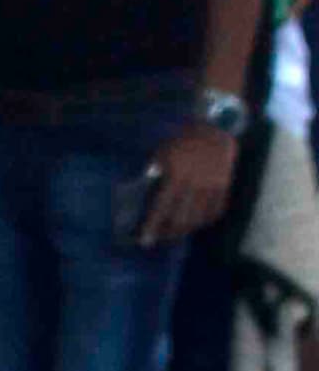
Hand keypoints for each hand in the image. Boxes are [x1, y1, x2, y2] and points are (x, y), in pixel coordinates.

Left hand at [138, 122, 238, 246]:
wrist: (215, 129)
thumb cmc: (182, 140)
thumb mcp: (161, 154)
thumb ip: (154, 174)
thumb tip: (145, 194)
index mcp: (176, 175)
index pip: (161, 208)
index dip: (152, 226)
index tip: (145, 241)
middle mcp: (195, 185)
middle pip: (181, 218)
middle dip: (168, 232)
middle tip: (159, 238)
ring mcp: (213, 187)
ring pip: (199, 219)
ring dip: (185, 230)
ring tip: (174, 233)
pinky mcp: (225, 187)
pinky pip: (216, 212)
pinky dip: (204, 221)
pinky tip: (195, 224)